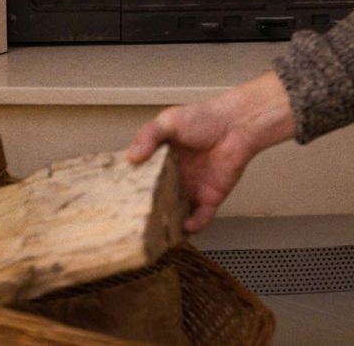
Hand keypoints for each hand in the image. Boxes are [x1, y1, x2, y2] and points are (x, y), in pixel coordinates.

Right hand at [126, 71, 294, 234]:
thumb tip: (132, 156)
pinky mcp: (209, 198)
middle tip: (134, 226)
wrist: (236, 125)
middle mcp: (174, 179)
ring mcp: (191, 190)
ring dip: (168, 226)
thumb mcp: (169, 121)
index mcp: (161, 161)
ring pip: (176, 215)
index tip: (117, 203)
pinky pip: (200, 219)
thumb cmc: (204, 118)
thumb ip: (149, 136)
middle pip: (156, 203)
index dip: (131, 192)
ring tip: (158, 235)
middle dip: (147, 215)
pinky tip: (186, 226)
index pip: (142, 181)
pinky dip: (193, 226)